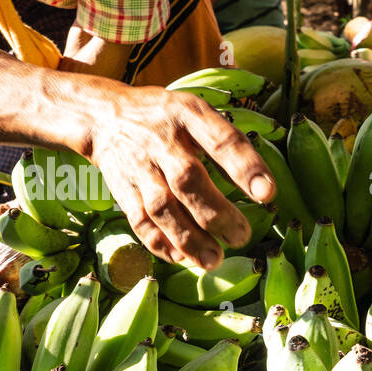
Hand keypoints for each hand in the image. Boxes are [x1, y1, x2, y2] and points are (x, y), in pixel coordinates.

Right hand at [82, 86, 274, 270]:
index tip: (267, 194)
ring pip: (162, 207)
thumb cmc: (165, 118)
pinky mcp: (122, 188)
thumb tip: (259, 187)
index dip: (245, 168)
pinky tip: (181, 257)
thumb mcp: (194, 111)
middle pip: (187, 180)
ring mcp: (138, 166)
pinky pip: (139, 220)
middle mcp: (161, 140)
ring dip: (188, 237)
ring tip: (214, 259)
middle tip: (241, 236)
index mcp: (188, 114)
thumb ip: (223, 142)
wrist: (104, 116)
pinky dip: (159, 242)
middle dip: (216, 213)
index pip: (221, 140)